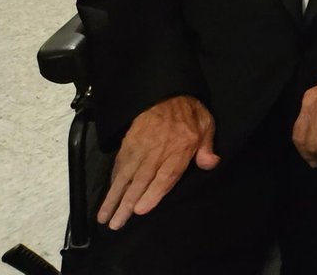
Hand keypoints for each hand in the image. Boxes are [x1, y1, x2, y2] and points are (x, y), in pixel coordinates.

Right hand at [96, 95, 218, 230]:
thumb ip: (207, 147)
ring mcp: (141, 147)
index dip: (153, 193)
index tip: (140, 210)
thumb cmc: (190, 113)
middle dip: (126, 204)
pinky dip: (113, 180)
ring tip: (104, 216)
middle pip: (141, 181)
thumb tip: (211, 164)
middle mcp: (158, 150)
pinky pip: (120, 164)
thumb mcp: (206, 125)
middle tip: (115, 224)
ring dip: (113, 197)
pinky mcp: (129, 142)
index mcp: (180, 148)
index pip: (165, 175)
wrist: (168, 91)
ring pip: (126, 175)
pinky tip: (108, 194)